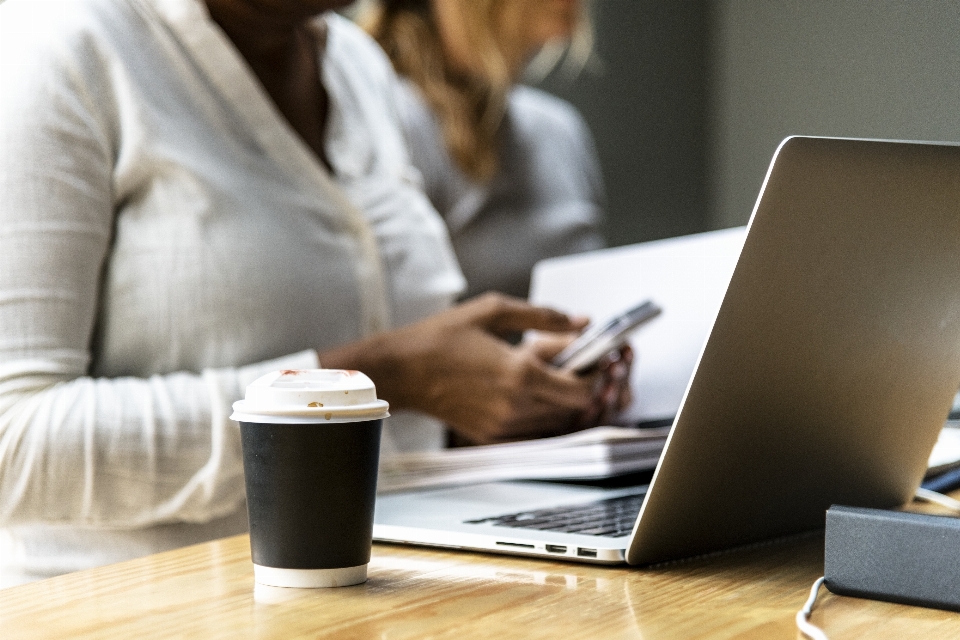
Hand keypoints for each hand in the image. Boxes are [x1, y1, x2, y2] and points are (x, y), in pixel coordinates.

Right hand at [320, 293, 596, 444]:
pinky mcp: (491, 435)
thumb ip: (543, 316)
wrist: (401, 370)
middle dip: (580, 385)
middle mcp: (515, 406)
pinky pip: (532, 429)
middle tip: (573, 363)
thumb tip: (581, 322)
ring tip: (544, 372)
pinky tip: (526, 389)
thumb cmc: (441, 337)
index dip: (595, 373)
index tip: (593, 357)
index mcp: (520, 374)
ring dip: (560, 399)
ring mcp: (503, 425)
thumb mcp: (494, 311)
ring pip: (555, 421)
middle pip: (574, 408)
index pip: (582, 388)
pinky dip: (539, 412)